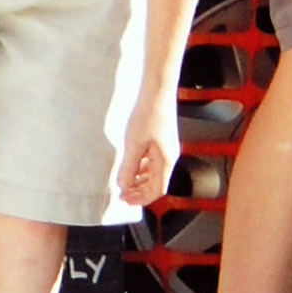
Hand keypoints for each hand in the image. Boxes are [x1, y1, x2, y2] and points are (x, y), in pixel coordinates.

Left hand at [118, 90, 179, 206]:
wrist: (156, 92)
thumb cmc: (148, 115)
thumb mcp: (133, 145)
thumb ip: (127, 168)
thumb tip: (122, 186)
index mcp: (166, 161)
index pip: (157, 190)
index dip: (142, 199)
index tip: (126, 201)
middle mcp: (169, 157)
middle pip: (156, 183)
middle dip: (139, 191)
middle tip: (122, 195)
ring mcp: (166, 149)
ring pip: (153, 173)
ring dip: (139, 180)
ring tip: (124, 183)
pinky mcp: (161, 140)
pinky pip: (152, 161)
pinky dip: (141, 168)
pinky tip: (130, 166)